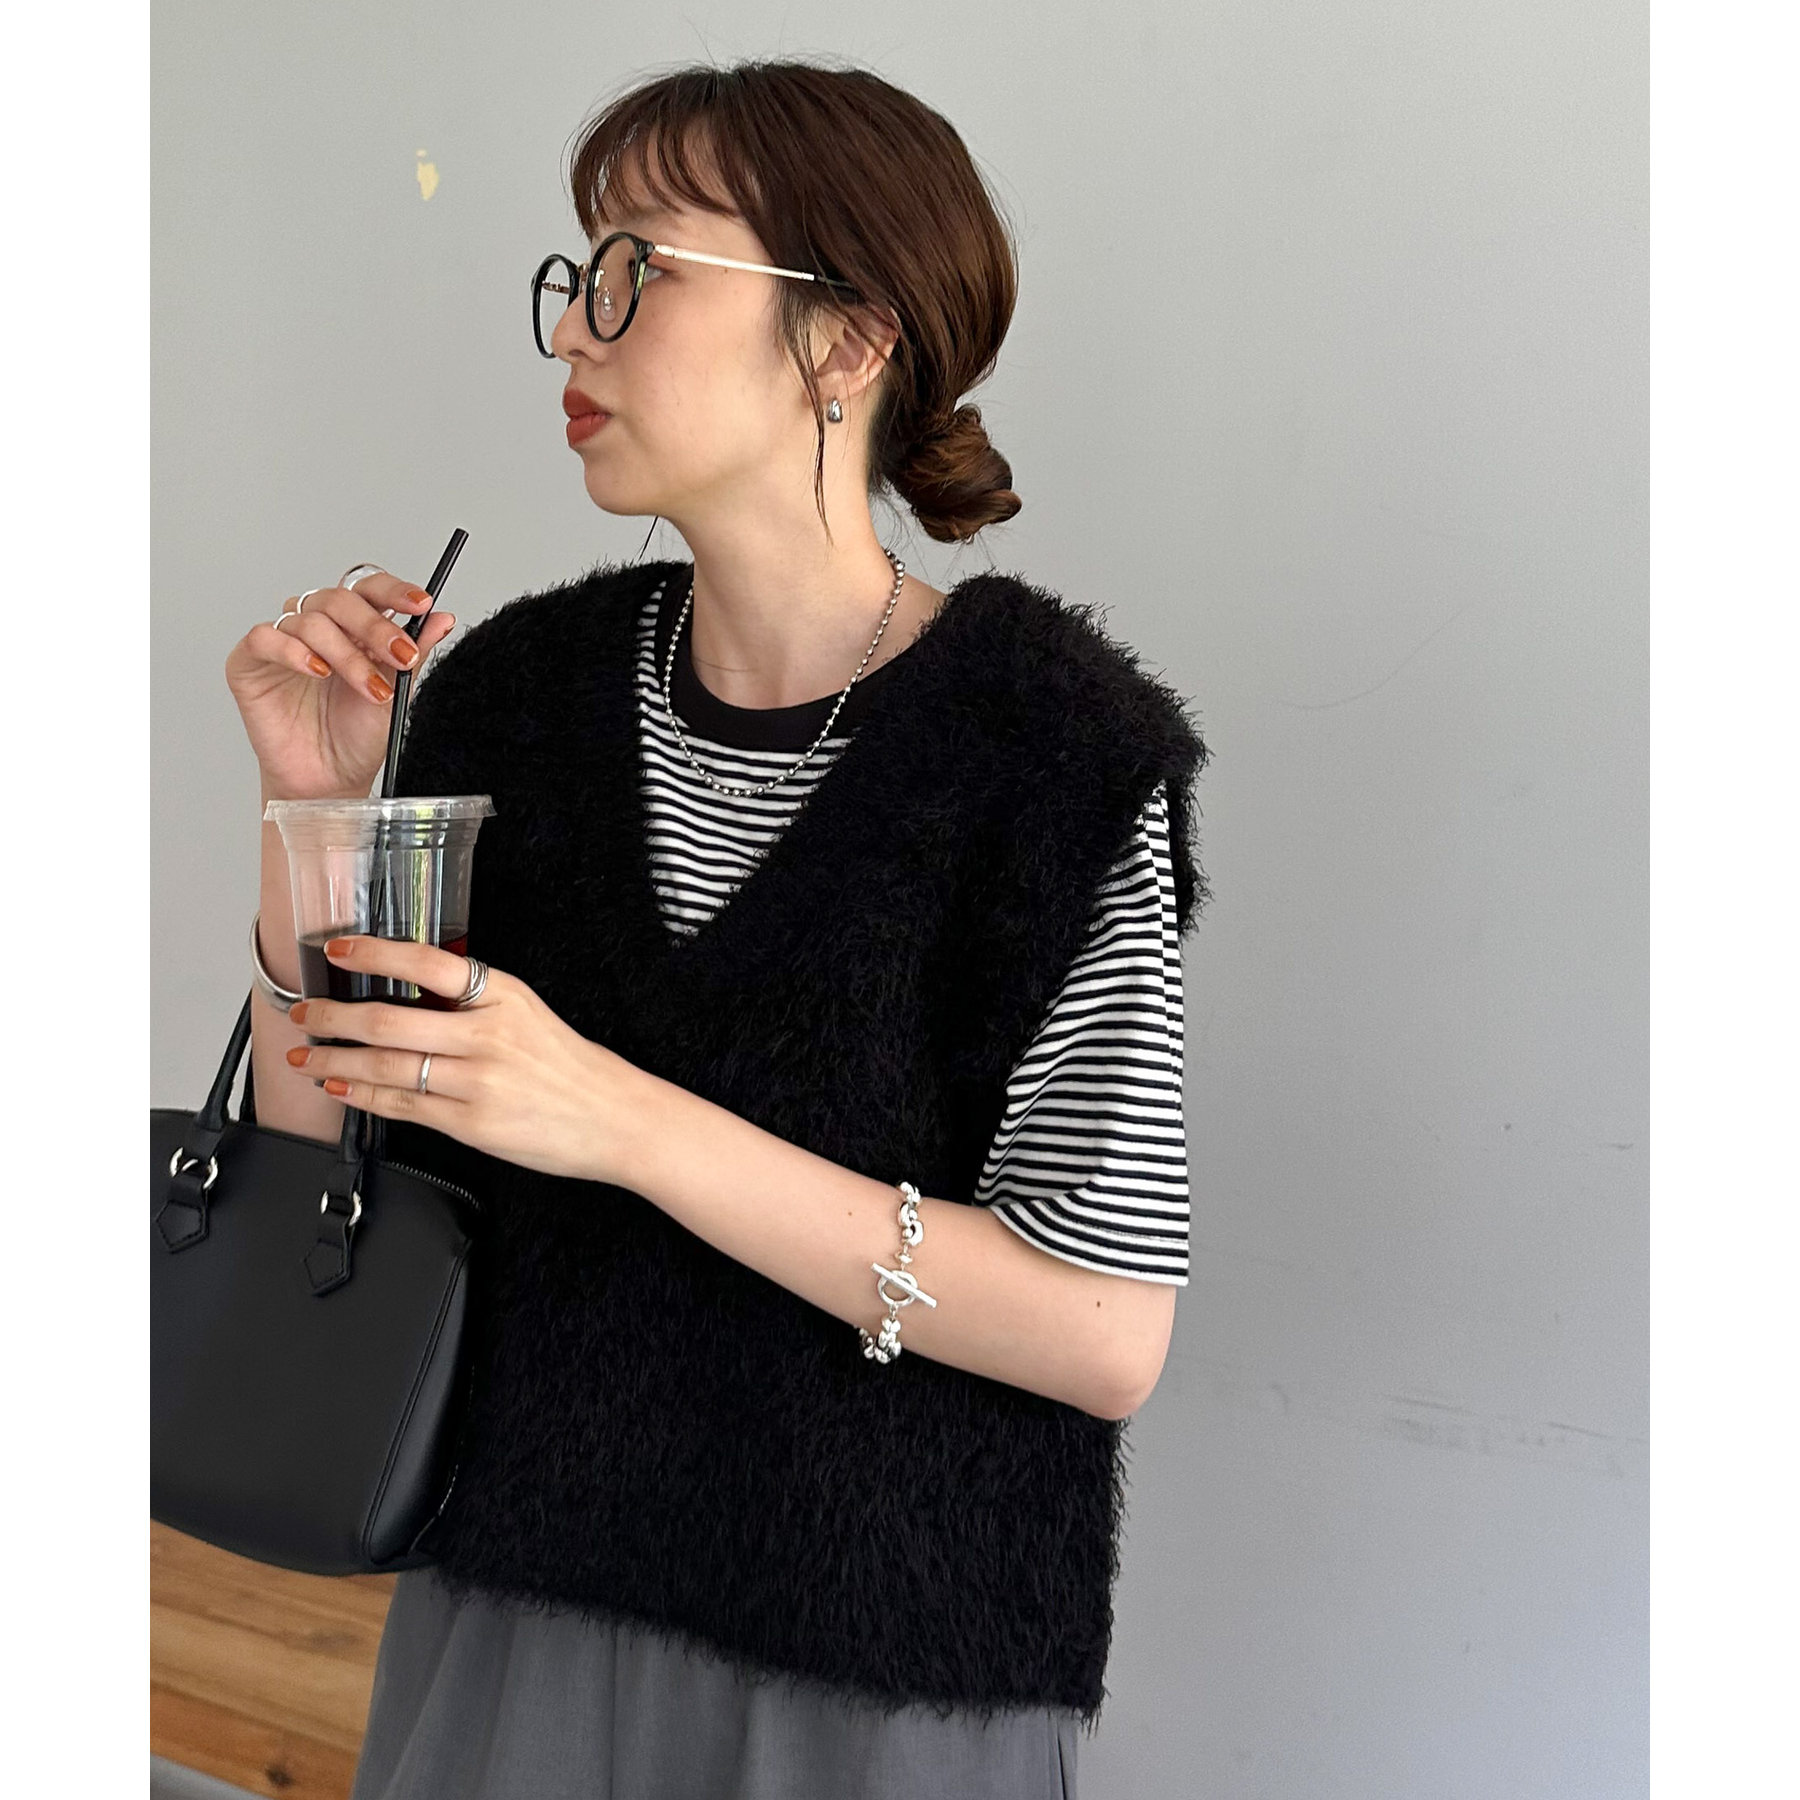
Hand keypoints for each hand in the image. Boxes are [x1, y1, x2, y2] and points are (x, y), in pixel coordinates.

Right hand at [225, 569, 459, 800]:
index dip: (393, 590)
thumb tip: (442, 619)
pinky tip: (317, 670)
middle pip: (339, 599)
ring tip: (368, 687)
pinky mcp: (249, 663)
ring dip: (345, 653)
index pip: (367, 590)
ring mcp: (281, 642)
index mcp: (351, 628)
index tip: (421, 604)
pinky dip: (293, 650)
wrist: (332, 780)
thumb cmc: (357, 737)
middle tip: (399, 655)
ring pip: (309, 620)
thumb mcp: (397, 691)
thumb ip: (414, 652)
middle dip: (375, 626)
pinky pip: (264, 638)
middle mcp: (315, 628)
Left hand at [283, 935, 649, 1184]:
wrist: (614, 1118)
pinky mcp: (471, 1123)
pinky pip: (403, 1105)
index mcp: (504, 995)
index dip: (375, 954)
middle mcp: (488, 1035)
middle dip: (334, 1017)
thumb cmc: (572, 1068)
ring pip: (387, 1065)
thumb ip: (475, 1003)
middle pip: (391, 1019)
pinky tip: (342, 1087)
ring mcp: (478, 1081)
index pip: (428, 963)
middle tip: (303, 1012)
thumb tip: (410, 994)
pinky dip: (364, 1095)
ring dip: (335, 1060)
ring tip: (306, 1056)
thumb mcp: (529, 1013)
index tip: (338, 950)